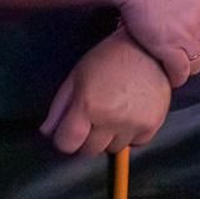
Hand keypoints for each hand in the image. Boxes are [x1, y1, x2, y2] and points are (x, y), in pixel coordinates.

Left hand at [40, 30, 171, 154]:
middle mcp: (110, 119)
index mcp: (87, 105)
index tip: (70, 130)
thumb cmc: (108, 58)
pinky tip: (130, 114)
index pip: (67, 144)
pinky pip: (136, 144)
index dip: (65, 138)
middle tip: (94, 117)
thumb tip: (48, 132)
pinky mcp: (152, 126)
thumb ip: (59, 107)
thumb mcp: (76, 75)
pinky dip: (131, 134)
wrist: (147, 48)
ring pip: (113, 149)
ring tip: (115, 112)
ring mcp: (133, 124)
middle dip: (88, 138)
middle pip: (90, 150)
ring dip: (110, 137)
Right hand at [111, 0, 199, 88]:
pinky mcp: (168, 49)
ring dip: (187, 67)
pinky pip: (179, 72)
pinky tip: (171, 78)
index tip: (194, 41)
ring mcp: (186, 37)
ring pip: (196, 64)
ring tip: (175, 66)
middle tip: (182, 55)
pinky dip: (176, 78)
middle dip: (196, 54)